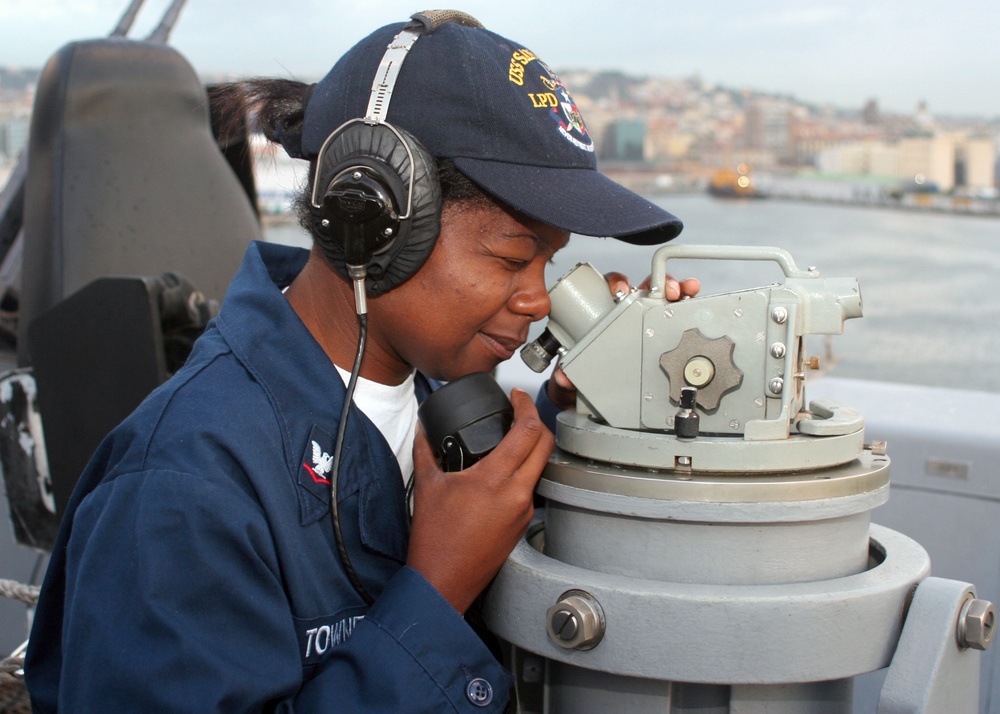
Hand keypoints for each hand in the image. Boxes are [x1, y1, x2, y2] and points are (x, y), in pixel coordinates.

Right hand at [407, 389, 553, 613]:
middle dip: (537, 421)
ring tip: (513, 438)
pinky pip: (532, 488)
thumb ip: (426, 452)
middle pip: (546, 444)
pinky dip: (524, 472)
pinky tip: (506, 471)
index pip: (527, 431)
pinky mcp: (522, 524)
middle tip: (521, 410)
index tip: (518, 395)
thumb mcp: (426, 487)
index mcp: (494, 480)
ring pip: (541, 467)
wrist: (443, 581)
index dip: (526, 405)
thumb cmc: (435, 541)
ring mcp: (523, 511)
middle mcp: (517, 494)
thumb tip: (424, 432)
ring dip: (533, 447)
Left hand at [545, 270, 700, 409]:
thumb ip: (567, 371)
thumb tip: (564, 378)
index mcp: (608, 309)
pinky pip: (678, 310)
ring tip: (687, 290)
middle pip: (646, 286)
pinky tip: (695, 297)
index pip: (613, 287)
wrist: (600, 380)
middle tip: (666, 290)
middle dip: (658, 282)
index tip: (620, 291)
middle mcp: (630, 308)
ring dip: (678, 288)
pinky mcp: (664, 327)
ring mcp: (649, 316)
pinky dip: (688, 301)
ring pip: (666, 295)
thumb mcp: (578, 363)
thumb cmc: (590, 360)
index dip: (617, 284)